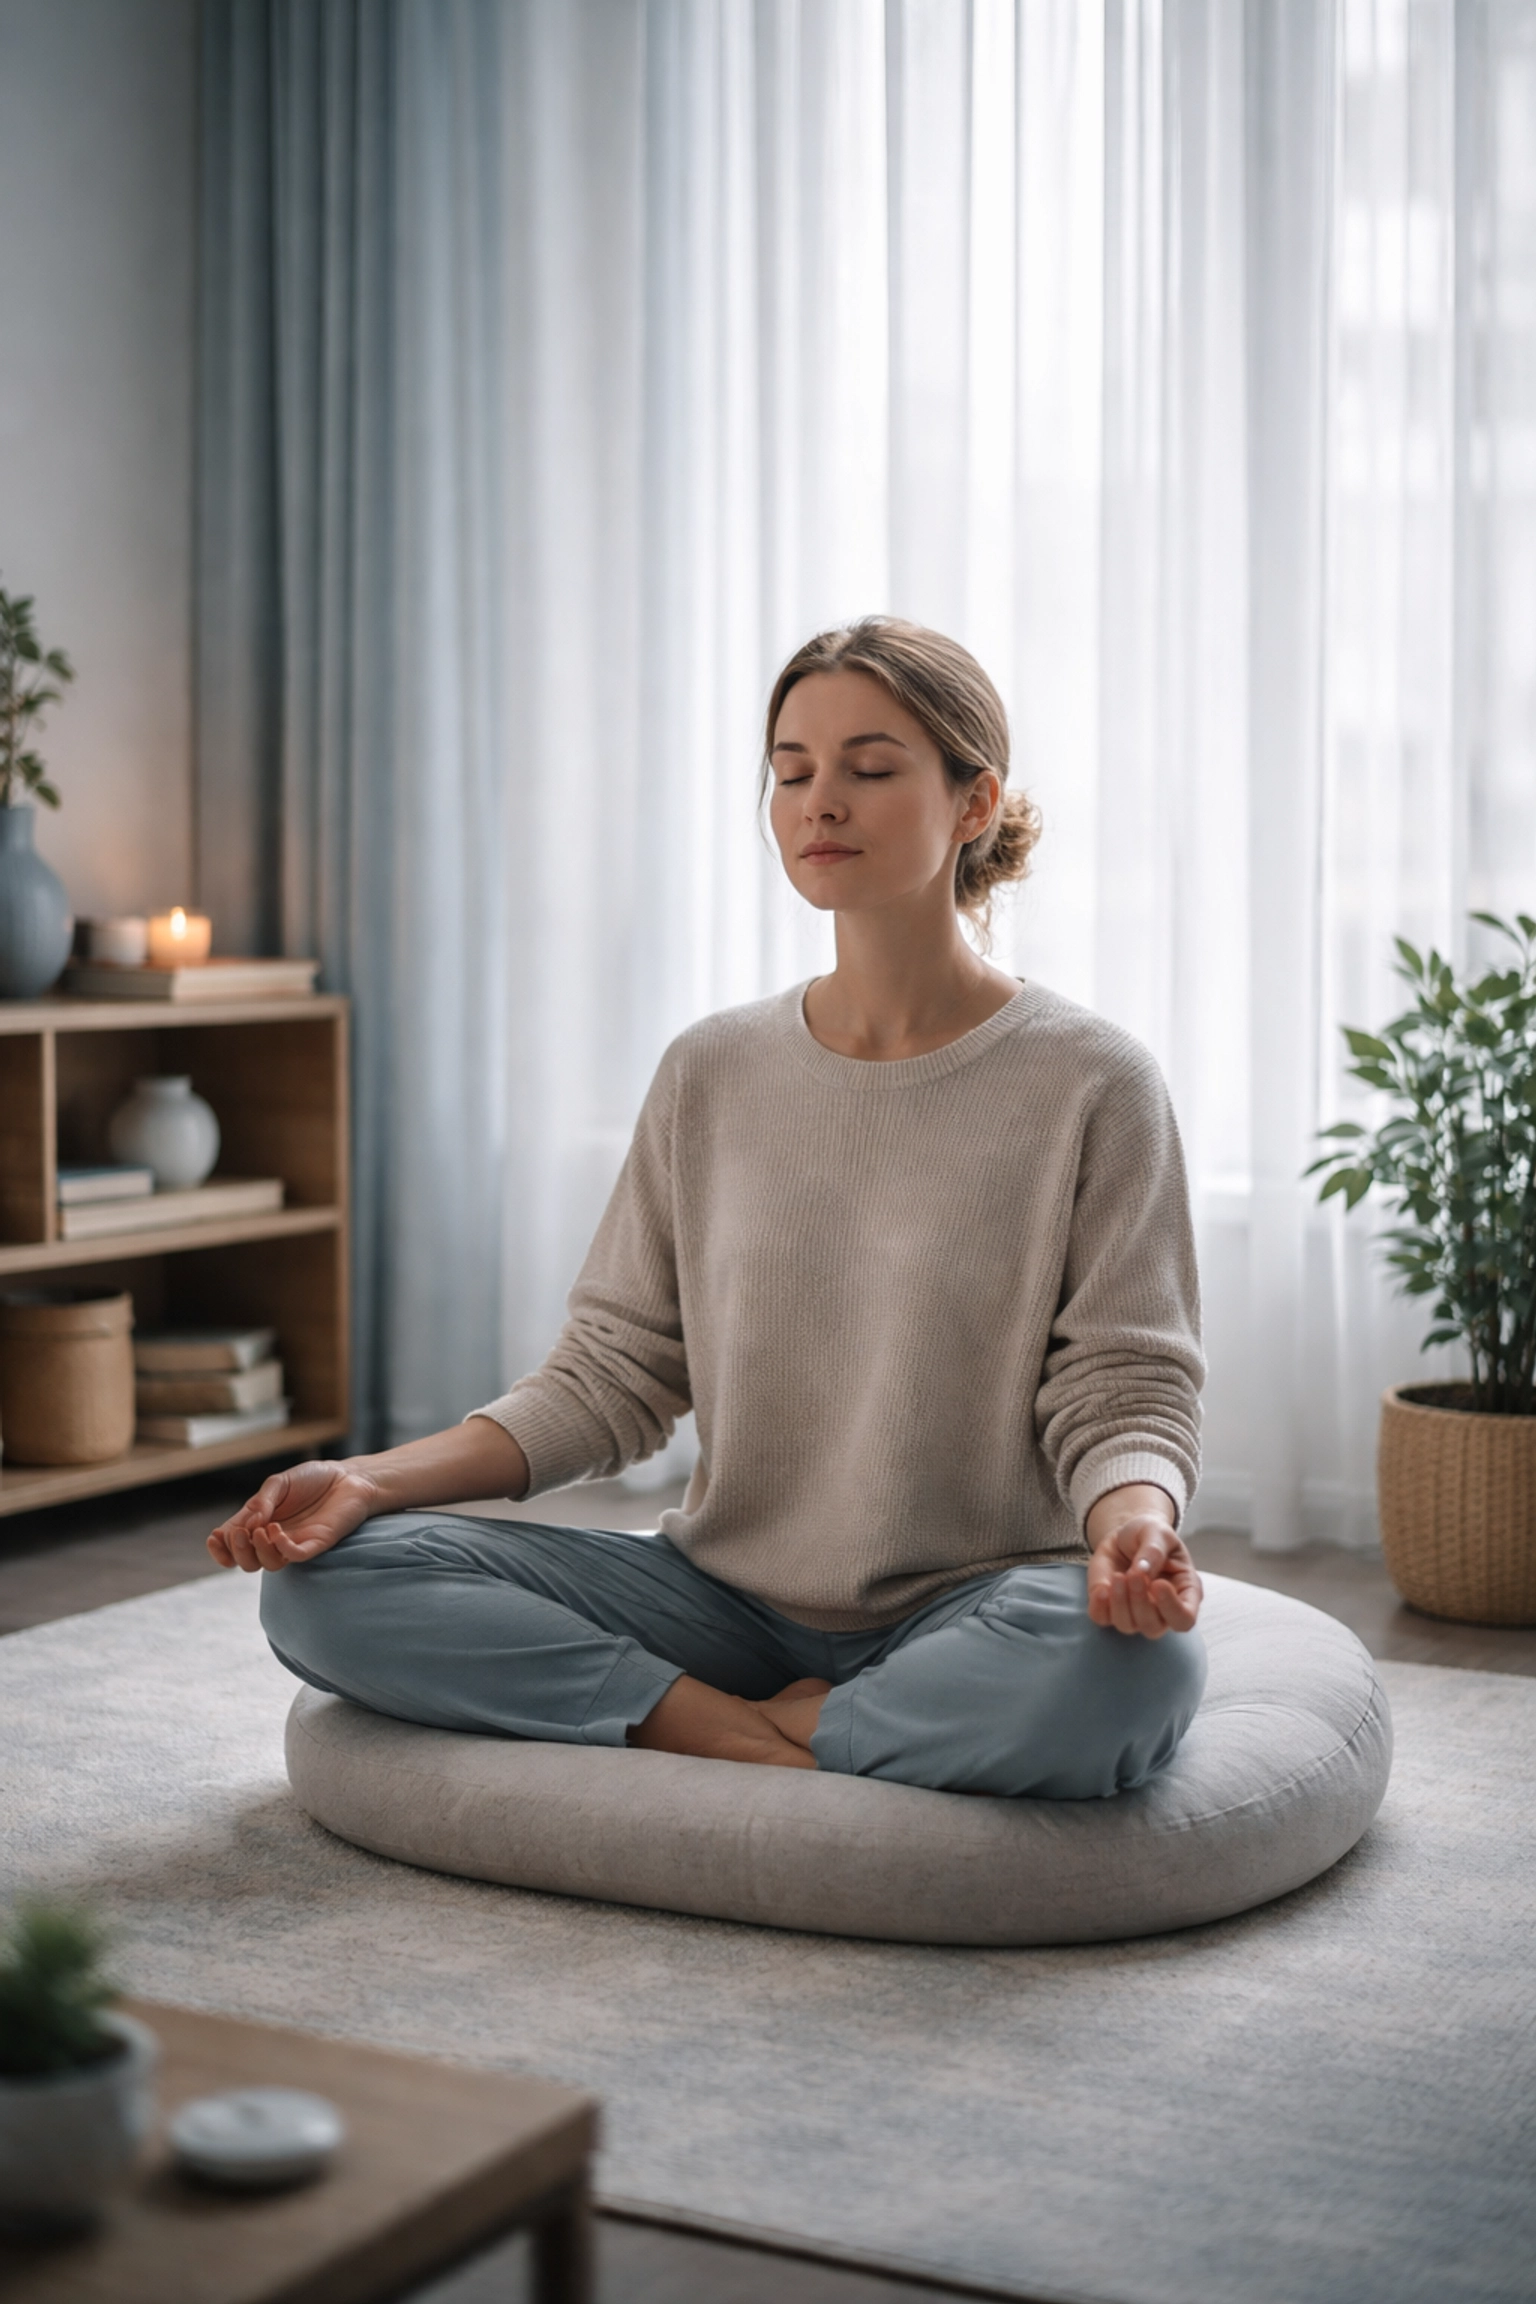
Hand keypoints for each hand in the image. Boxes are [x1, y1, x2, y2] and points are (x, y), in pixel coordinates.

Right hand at [208, 1459, 377, 1572]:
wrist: (349, 1477)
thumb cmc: (314, 1479)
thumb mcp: (280, 1483)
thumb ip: (262, 1501)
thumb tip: (248, 1523)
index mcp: (260, 1523)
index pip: (233, 1545)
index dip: (220, 1548)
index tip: (214, 1537)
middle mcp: (275, 1538)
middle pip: (248, 1562)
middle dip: (236, 1551)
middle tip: (240, 1533)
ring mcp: (296, 1543)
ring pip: (269, 1564)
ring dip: (258, 1550)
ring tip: (262, 1529)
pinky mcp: (316, 1543)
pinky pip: (294, 1556)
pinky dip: (280, 1547)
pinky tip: (276, 1531)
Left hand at [1086, 1508, 1201, 1638]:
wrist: (1124, 1534)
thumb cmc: (1150, 1534)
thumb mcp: (1158, 1532)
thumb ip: (1154, 1551)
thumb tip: (1143, 1571)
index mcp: (1183, 1593)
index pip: (1184, 1619)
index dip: (1172, 1609)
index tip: (1158, 1584)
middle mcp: (1160, 1610)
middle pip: (1153, 1627)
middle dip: (1141, 1602)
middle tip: (1134, 1574)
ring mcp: (1134, 1613)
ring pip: (1127, 1626)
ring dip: (1120, 1603)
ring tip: (1118, 1576)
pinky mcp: (1109, 1608)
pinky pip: (1102, 1618)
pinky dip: (1100, 1606)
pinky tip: (1102, 1588)